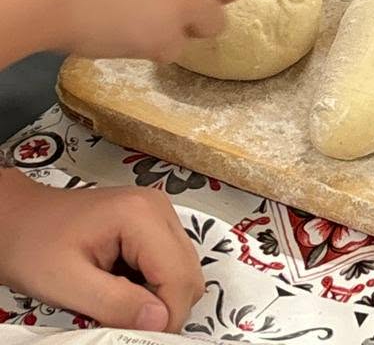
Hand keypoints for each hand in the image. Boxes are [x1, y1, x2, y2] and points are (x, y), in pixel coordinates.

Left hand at [0, 173, 202, 331]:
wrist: (17, 220)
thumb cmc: (34, 247)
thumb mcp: (67, 283)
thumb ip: (116, 303)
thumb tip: (160, 322)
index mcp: (142, 215)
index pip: (180, 277)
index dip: (165, 317)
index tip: (136, 336)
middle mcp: (159, 208)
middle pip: (188, 274)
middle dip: (163, 307)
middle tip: (122, 323)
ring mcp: (157, 213)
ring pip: (183, 271)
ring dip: (157, 298)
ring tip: (116, 304)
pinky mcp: (151, 224)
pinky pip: (168, 264)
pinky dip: (151, 286)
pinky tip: (120, 289)